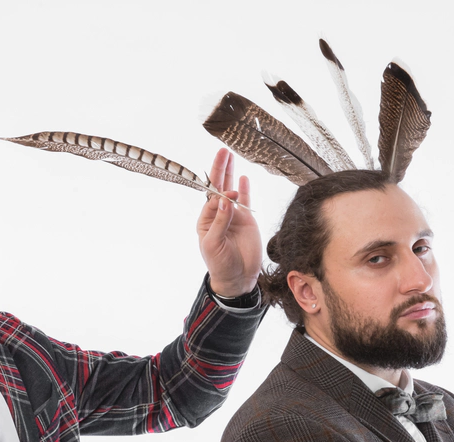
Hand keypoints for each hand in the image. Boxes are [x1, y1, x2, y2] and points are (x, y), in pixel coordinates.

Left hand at [196, 148, 261, 297]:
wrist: (238, 278)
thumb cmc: (220, 264)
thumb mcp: (214, 244)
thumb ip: (220, 222)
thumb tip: (225, 200)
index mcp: (206, 220)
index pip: (211, 199)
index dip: (219, 193)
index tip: (228, 195)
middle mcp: (219, 215)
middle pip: (218, 187)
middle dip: (219, 169)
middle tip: (222, 151)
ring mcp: (233, 216)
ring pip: (231, 190)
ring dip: (230, 173)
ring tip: (230, 155)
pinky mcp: (246, 220)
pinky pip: (245, 201)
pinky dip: (244, 189)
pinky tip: (243, 177)